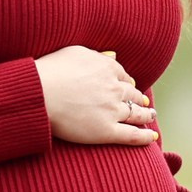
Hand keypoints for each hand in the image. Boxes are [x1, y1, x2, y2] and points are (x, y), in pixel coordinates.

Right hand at [35, 45, 157, 145]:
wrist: (39, 93)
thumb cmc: (50, 70)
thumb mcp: (75, 52)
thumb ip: (97, 55)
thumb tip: (113, 55)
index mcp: (107, 68)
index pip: (124, 77)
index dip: (128, 83)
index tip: (131, 87)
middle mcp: (114, 89)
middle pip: (133, 95)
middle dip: (140, 99)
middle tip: (145, 103)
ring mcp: (112, 110)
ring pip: (136, 114)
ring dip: (146, 115)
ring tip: (150, 116)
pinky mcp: (106, 131)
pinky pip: (131, 135)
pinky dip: (144, 137)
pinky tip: (151, 138)